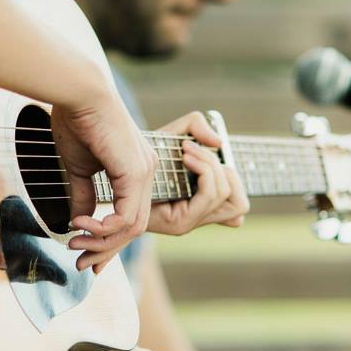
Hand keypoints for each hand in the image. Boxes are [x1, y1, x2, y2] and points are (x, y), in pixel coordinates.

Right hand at [53, 85, 154, 273]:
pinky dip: (104, 227)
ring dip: (103, 241)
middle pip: (134, 226)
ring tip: (76, 243)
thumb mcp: (80, 167)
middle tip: (79, 259)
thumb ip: (85, 195)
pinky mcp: (135, 172)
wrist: (78, 93)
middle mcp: (146, 172)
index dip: (107, 237)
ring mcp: (144, 172)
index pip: (129, 214)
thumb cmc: (77, 121)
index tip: (81, 250)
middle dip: (106, 247)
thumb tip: (79, 222)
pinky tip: (82, 224)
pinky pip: (126, 215)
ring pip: (133, 226)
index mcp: (135, 169)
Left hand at [148, 111, 249, 236]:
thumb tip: (219, 143)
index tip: (208, 153)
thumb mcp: (172, 136)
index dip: (234, 181)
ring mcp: (190, 222)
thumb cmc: (142, 153)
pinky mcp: (178, 223)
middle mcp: (198, 218)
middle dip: (221, 170)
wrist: (111, 162)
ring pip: (226, 197)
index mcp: (201, 206)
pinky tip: (185, 156)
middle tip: (192, 150)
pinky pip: (208, 198)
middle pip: (238, 204)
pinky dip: (204, 171)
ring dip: (212, 167)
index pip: (239, 208)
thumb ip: (196, 127)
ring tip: (188, 151)